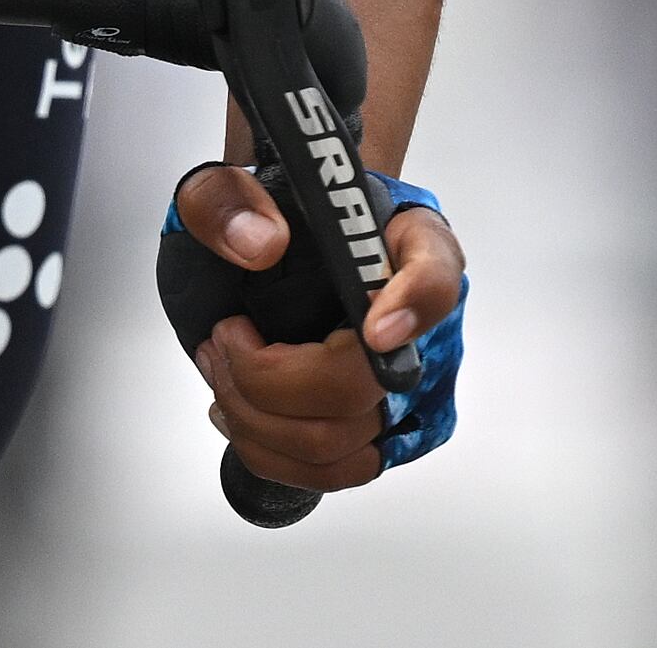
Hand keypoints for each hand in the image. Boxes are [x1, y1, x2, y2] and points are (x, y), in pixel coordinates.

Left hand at [171, 161, 463, 496]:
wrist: (281, 243)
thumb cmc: (273, 214)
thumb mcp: (230, 184)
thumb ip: (227, 200)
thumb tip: (258, 243)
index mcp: (409, 242)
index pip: (436, 277)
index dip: (413, 307)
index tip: (373, 327)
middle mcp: (423, 323)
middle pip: (365, 383)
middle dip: (269, 376)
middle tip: (226, 337)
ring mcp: (406, 389)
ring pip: (340, 441)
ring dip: (256, 418)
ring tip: (220, 370)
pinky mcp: (380, 434)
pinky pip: (332, 472)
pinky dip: (268, 452)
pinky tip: (237, 412)